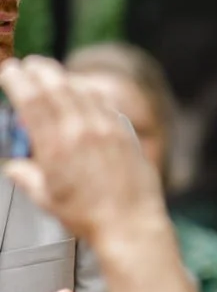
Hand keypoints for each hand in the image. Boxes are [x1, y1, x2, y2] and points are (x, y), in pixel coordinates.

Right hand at [0, 55, 162, 247]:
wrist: (130, 225)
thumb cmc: (90, 217)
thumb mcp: (47, 198)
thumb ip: (26, 176)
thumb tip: (14, 167)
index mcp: (55, 145)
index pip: (30, 98)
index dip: (16, 78)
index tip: (9, 71)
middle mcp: (81, 130)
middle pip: (54, 83)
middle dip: (37, 69)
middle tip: (28, 66)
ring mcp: (106, 128)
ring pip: (80, 88)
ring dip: (62, 76)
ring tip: (51, 75)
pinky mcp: (125, 132)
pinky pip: (104, 101)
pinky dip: (88, 92)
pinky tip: (83, 94)